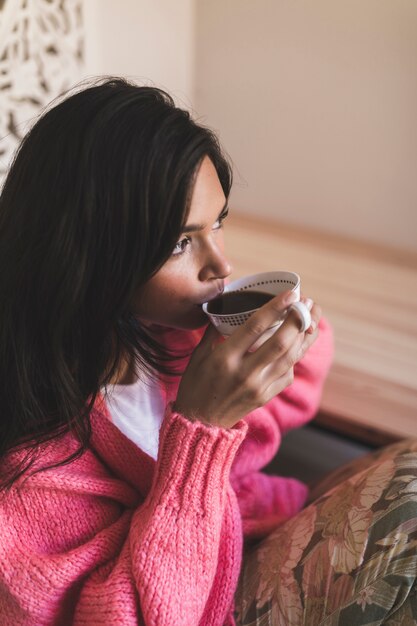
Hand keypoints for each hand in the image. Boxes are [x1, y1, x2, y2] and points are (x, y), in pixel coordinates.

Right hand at [174, 291, 321, 427]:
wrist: (200, 424)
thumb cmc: (196, 386)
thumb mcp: (199, 355)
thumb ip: (214, 331)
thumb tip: (227, 308)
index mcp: (225, 357)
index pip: (256, 326)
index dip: (276, 307)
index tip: (291, 293)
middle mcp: (246, 372)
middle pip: (281, 342)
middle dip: (298, 319)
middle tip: (308, 302)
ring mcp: (259, 386)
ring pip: (291, 357)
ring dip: (305, 335)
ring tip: (313, 316)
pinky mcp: (267, 396)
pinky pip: (288, 373)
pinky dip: (295, 356)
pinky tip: (299, 342)